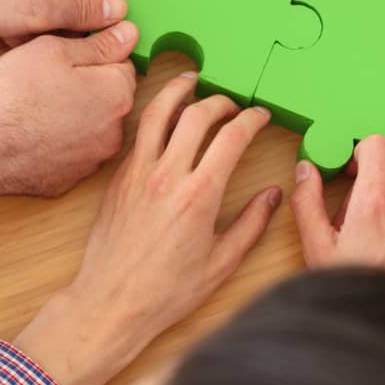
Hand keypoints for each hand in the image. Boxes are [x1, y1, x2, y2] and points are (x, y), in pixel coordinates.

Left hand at [0, 0, 124, 49]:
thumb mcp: (41, 9)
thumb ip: (84, 14)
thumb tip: (121, 13)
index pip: (94, 1)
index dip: (78, 28)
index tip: (60, 44)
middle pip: (62, 15)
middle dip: (34, 35)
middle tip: (14, 37)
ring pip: (32, 24)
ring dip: (8, 37)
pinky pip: (8, 21)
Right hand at [0, 21, 138, 209]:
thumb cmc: (12, 97)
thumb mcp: (53, 50)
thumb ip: (98, 43)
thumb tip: (129, 35)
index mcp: (117, 93)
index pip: (122, 64)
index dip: (94, 55)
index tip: (70, 57)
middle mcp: (115, 129)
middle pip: (109, 95)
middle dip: (87, 85)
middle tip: (48, 79)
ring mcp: (95, 158)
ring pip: (92, 124)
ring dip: (75, 114)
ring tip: (39, 107)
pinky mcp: (73, 176)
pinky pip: (74, 149)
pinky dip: (61, 140)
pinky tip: (35, 132)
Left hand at [12, 73, 282, 384]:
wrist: (111, 302)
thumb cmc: (166, 291)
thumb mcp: (221, 263)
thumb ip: (252, 224)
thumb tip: (273, 195)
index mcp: (200, 195)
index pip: (232, 136)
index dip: (251, 118)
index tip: (260, 116)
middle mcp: (168, 175)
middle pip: (198, 114)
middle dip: (222, 100)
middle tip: (234, 104)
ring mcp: (138, 173)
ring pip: (159, 112)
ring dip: (179, 90)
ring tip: (192, 82)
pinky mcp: (119, 178)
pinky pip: (140, 134)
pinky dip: (155, 115)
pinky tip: (165, 117)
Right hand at [290, 135, 384, 286]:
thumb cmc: (355, 290)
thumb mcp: (317, 249)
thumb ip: (307, 202)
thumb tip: (306, 170)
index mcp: (374, 201)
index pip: (376, 145)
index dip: (362, 153)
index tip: (354, 172)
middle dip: (371, 198)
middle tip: (359, 232)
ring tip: (382, 252)